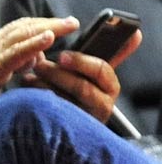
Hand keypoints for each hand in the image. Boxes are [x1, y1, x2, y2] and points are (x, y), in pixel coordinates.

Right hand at [0, 17, 75, 116]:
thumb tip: (32, 60)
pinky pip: (15, 53)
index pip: (18, 28)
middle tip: (72, 22)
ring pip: (22, 35)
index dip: (41, 25)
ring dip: (49, 28)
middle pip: (24, 26)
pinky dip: (33, 44)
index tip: (60, 25)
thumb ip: (9, 64)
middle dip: (50, 23)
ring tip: (69, 25)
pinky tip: (48, 38)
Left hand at [22, 32, 139, 122]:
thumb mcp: (94, 72)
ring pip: (64, 101)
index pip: (101, 70)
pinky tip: (27, 89)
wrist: (66, 124)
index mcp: (109, 87)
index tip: (62, 55)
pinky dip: (37, 99)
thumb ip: (111, 54)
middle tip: (39, 64)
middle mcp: (102, 105)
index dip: (81, 61)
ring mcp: (85, 118)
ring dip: (44, 85)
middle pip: (82, 87)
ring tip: (30, 75)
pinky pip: (51, 113)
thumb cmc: (81, 90)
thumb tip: (136, 34)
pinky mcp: (67, 128)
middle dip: (57, 74)